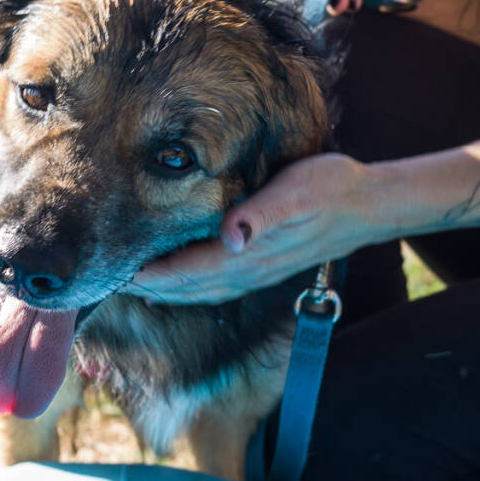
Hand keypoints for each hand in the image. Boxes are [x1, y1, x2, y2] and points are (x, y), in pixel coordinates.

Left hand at [126, 153, 389, 304]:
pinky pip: (216, 286)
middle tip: (107, 283)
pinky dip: (189, 288)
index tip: (114, 273)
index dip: (149, 274)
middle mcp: (249, 271)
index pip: (186, 271)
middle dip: (148, 287)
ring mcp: (258, 273)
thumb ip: (261, 215)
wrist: (372, 204)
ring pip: (200, 291)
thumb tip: (232, 236)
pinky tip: (176, 286)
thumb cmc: (331, 188)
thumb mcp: (296, 192)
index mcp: (248, 254)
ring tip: (133, 287)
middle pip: (187, 288)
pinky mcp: (265, 266)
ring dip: (166, 291)